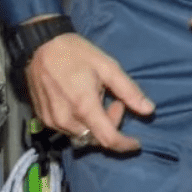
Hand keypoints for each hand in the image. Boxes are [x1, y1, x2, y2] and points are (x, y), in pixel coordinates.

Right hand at [25, 32, 154, 153]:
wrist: (41, 47)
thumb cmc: (77, 54)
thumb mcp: (108, 66)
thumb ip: (128, 91)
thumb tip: (149, 110)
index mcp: (84, 107)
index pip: (108, 139)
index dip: (124, 145)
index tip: (136, 143)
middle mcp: (66, 120)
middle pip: (96, 138)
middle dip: (111, 123)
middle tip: (115, 100)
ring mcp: (52, 122)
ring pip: (82, 135)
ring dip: (95, 124)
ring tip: (98, 98)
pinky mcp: (43, 119)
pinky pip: (68, 130)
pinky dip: (81, 122)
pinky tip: (82, 102)